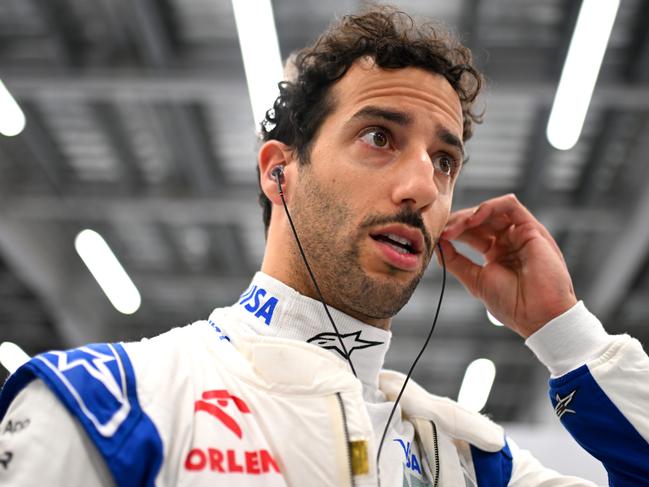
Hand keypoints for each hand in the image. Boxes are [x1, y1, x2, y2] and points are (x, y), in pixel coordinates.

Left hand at [439, 194, 576, 337]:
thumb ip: (456, 260)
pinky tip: (472, 220)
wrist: (539, 316)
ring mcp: (520, 234)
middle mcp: (509, 241)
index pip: (471, 233)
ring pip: (492, 211)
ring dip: (469, 216)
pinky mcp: (532, 229)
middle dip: (457, 223)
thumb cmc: (511, 304)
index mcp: (496, 253)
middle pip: (479, 220)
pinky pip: (510, 206)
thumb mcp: (475, 280)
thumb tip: (438, 243)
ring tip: (454, 229)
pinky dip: (489, 208)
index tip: (436, 238)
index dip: (453, 231)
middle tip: (442, 232)